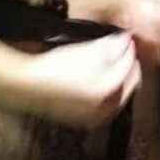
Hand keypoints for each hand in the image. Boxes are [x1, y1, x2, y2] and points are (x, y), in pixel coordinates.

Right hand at [20, 31, 141, 128]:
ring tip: (111, 63)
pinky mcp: (82, 118)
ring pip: (115, 95)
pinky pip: (103, 103)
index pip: (129, 67)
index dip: (129, 50)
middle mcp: (106, 107)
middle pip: (127, 85)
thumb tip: (124, 41)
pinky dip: (105, 90)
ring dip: (117, 79)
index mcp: (110, 89)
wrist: (29, 86)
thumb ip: (111, 46)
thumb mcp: (87, 51)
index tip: (127, 40)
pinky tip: (97, 79)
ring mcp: (95, 116)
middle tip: (124, 51)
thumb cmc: (56, 67)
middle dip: (127, 67)